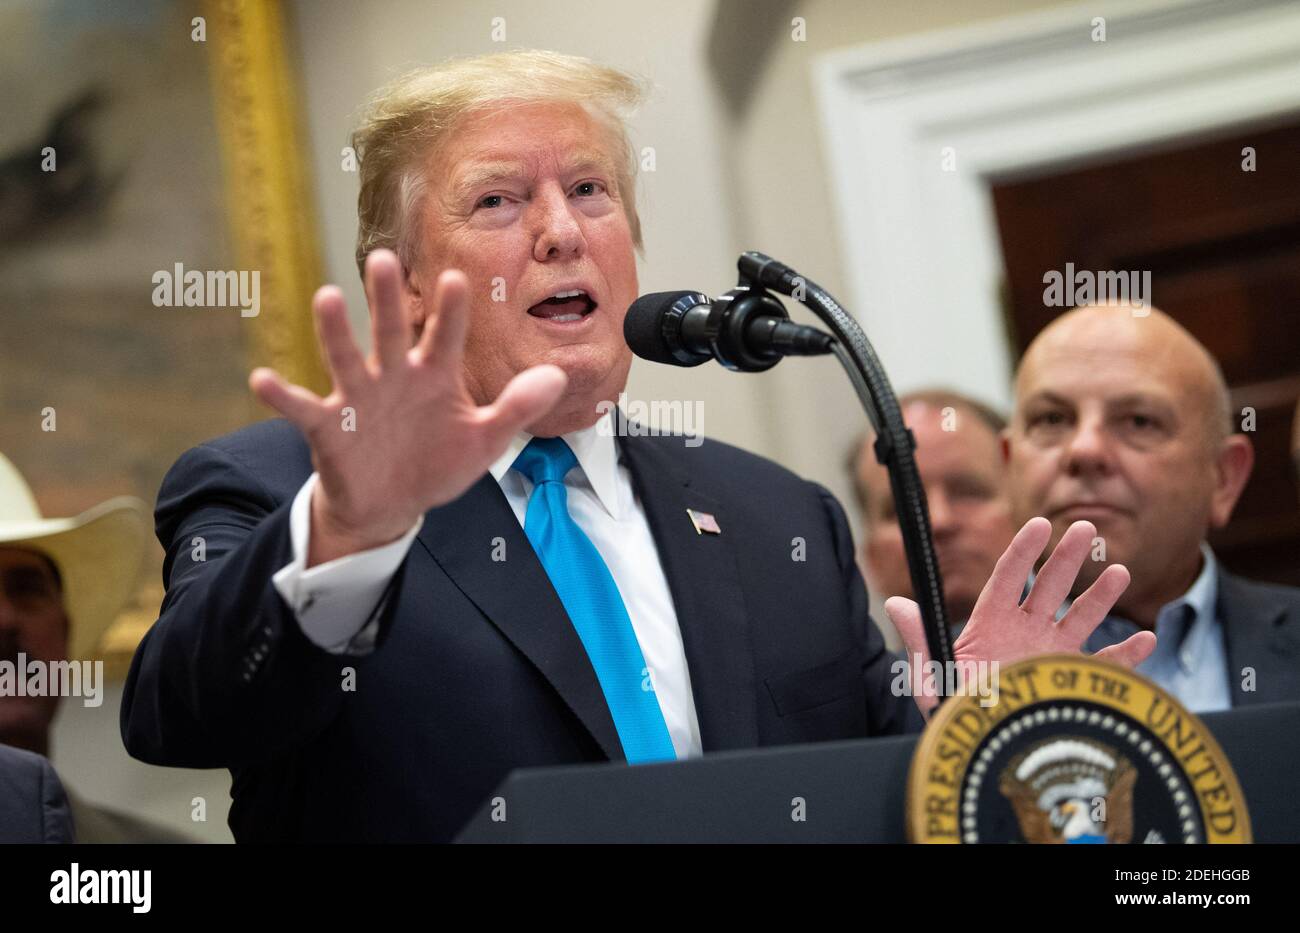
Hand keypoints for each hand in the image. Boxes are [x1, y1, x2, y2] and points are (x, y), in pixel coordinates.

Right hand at [250, 250, 566, 565]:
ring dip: (335, 331)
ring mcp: (359, 397)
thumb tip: (559, 376)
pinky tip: (263, 380)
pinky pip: (301, 408)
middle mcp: (394, 376)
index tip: (458, 279)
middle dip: (387, 299)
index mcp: (435, 375)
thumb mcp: (484, 440)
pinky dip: (282, 395)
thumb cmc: (438, 462)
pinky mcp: (327, 426)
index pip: (445, 336)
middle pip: (391, 331)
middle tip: (381, 258)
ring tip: (327, 296)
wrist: (393, 504)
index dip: (451, 312)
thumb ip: (517, 407)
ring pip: (346, 357)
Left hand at [886, 517, 1156, 716]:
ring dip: (1100, 597)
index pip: (1008, 578)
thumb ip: (919, 640)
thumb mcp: (931, 677)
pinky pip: (1102, 667)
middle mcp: (1023, 633)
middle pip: (1049, 587)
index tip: (1039, 524)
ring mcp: (1049, 655)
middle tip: (1086, 528)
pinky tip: (1146, 639)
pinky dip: (1125, 655)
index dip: (1023, 551)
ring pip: (1079, 618)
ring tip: (1119, 571)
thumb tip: (895, 604)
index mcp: (990, 625)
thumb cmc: (951, 712)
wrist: (977, 751)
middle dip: (1066, 558)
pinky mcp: (1069, 681)